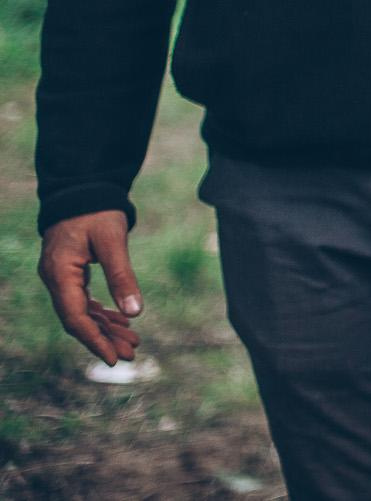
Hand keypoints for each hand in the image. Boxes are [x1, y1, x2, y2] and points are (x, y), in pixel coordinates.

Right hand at [39, 210, 142, 365]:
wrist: (82, 191)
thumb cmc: (97, 213)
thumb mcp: (112, 242)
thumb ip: (122, 276)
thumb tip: (136, 312)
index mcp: (60, 274)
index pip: (74, 317)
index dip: (94, 340)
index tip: (113, 358)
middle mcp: (55, 279)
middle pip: (78, 319)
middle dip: (103, 338)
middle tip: (131, 354)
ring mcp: (61, 277)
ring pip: (82, 311)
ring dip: (105, 327)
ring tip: (132, 342)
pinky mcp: (70, 274)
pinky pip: (83, 300)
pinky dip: (101, 312)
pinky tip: (120, 322)